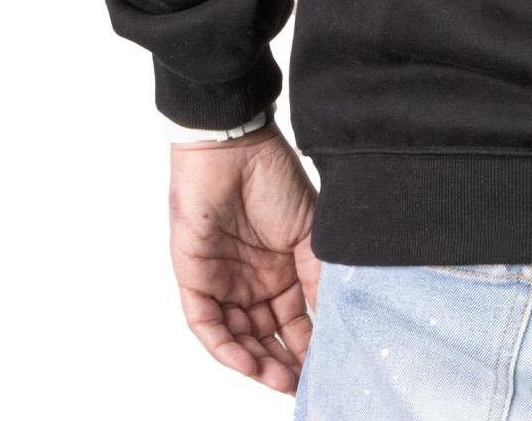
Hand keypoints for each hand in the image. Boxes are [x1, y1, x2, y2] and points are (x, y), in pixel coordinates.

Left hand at [169, 123, 321, 393]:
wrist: (233, 146)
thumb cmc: (273, 177)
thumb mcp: (310, 230)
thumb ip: (318, 274)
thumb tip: (336, 316)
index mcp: (281, 269)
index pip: (294, 320)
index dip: (307, 347)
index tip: (325, 368)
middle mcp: (251, 281)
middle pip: (265, 336)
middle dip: (282, 365)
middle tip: (300, 386)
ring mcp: (222, 281)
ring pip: (236, 337)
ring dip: (255, 363)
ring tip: (279, 382)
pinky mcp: (195, 277)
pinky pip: (207, 323)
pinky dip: (225, 347)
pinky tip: (248, 363)